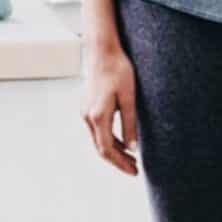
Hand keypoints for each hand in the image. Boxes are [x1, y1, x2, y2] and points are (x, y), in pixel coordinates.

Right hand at [82, 46, 138, 175]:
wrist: (102, 50)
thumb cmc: (118, 70)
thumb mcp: (129, 98)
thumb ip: (130, 124)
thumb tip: (133, 149)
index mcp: (98, 115)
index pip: (107, 149)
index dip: (121, 164)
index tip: (135, 172)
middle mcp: (87, 116)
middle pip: (102, 149)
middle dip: (119, 162)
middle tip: (136, 171)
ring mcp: (85, 112)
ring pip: (99, 141)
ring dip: (116, 152)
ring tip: (133, 160)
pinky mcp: (88, 107)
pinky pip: (98, 131)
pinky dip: (111, 141)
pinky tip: (125, 145)